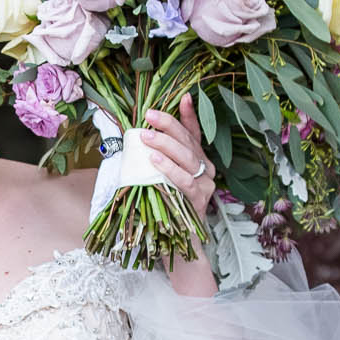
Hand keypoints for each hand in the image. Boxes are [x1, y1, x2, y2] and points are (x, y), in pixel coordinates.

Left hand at [142, 96, 218, 220]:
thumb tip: (134, 139)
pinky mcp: (200, 201)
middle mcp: (206, 169)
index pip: (194, 134)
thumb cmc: (165, 208)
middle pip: (188, 142)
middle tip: (149, 115)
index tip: (184, 96)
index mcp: (197, 161)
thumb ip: (154, 160)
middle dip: (168, 126)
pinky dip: (169, 169)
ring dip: (165, 145)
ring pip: (187, 158)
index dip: (189, 115)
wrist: (178, 243)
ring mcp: (206, 185)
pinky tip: (155, 160)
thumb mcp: (159, 179)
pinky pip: (185, 181)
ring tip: (146, 136)